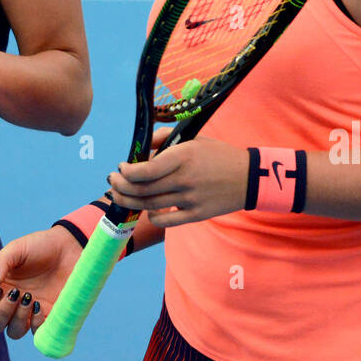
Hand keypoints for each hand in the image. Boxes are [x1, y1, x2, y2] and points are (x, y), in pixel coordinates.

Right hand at [0, 227, 82, 339]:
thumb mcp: (16, 249)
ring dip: (18, 319)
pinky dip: (36, 324)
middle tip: (15, 294)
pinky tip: (40, 306)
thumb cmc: (40, 246)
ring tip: (29, 297)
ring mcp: (29, 313)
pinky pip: (37, 334)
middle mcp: (11, 304)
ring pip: (13, 332)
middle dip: (1, 314)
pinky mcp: (48, 317)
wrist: (69, 248)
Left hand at [106, 135, 246, 227]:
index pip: (146, 170)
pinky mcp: (197, 214)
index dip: (127, 172)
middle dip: (121, 187)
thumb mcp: (193, 139)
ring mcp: (190, 199)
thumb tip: (143, 147)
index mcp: (182, 157)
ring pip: (150, 205)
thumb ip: (165, 139)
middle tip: (112, 182)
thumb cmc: (218, 154)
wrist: (248, 177)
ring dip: (129, 201)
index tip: (121, 168)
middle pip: (143, 189)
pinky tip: (147, 209)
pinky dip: (152, 216)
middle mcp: (184, 179)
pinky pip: (167, 221)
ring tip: (119, 195)